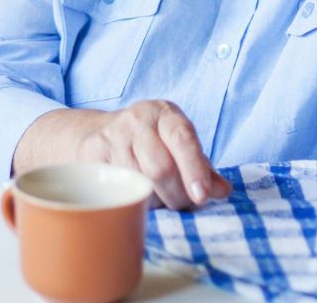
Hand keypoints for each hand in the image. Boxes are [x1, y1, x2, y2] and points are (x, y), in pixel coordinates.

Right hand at [15, 102, 231, 209]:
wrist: (101, 132)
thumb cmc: (151, 141)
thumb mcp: (178, 143)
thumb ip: (202, 167)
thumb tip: (223, 191)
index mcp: (165, 113)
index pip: (183, 138)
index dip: (194, 168)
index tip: (202, 196)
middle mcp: (138, 119)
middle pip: (160, 168)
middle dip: (176, 194)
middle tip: (182, 204)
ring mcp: (113, 135)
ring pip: (137, 182)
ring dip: (153, 201)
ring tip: (157, 197)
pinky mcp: (92, 153)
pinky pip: (115, 188)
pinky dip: (129, 200)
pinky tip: (132, 196)